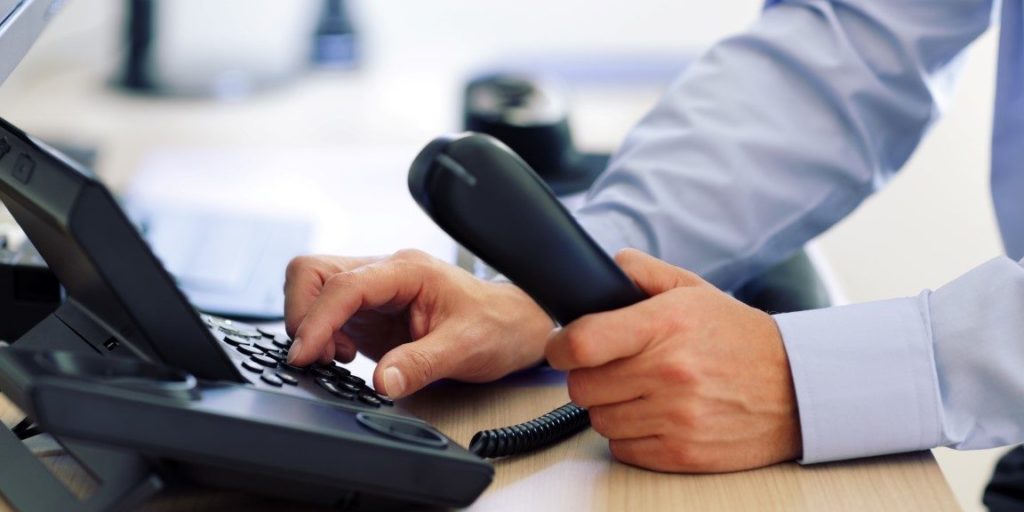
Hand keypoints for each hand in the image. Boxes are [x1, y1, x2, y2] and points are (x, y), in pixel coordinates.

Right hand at [284, 249, 554, 397]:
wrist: (513, 326)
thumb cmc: (496, 326)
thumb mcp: (464, 349)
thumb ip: (420, 363)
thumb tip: (381, 380)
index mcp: (406, 271)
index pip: (343, 284)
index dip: (316, 319)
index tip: (305, 354)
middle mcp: (385, 274)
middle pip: (313, 272)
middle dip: (302, 314)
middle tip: (315, 356)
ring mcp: (374, 291)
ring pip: (313, 289)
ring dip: (311, 326)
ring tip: (336, 357)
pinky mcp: (370, 312)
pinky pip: (327, 313)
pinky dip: (322, 336)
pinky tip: (345, 357)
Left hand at [545, 249, 800, 472]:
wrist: (797, 387)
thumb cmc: (738, 338)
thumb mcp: (694, 290)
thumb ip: (644, 272)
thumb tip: (606, 266)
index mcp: (665, 325)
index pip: (582, 342)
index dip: (559, 348)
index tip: (561, 349)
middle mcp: (668, 372)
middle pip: (582, 386)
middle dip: (589, 377)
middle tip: (612, 370)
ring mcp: (675, 416)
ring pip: (599, 420)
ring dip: (610, 408)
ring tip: (640, 393)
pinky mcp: (682, 453)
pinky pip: (623, 449)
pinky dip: (630, 436)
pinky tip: (654, 417)